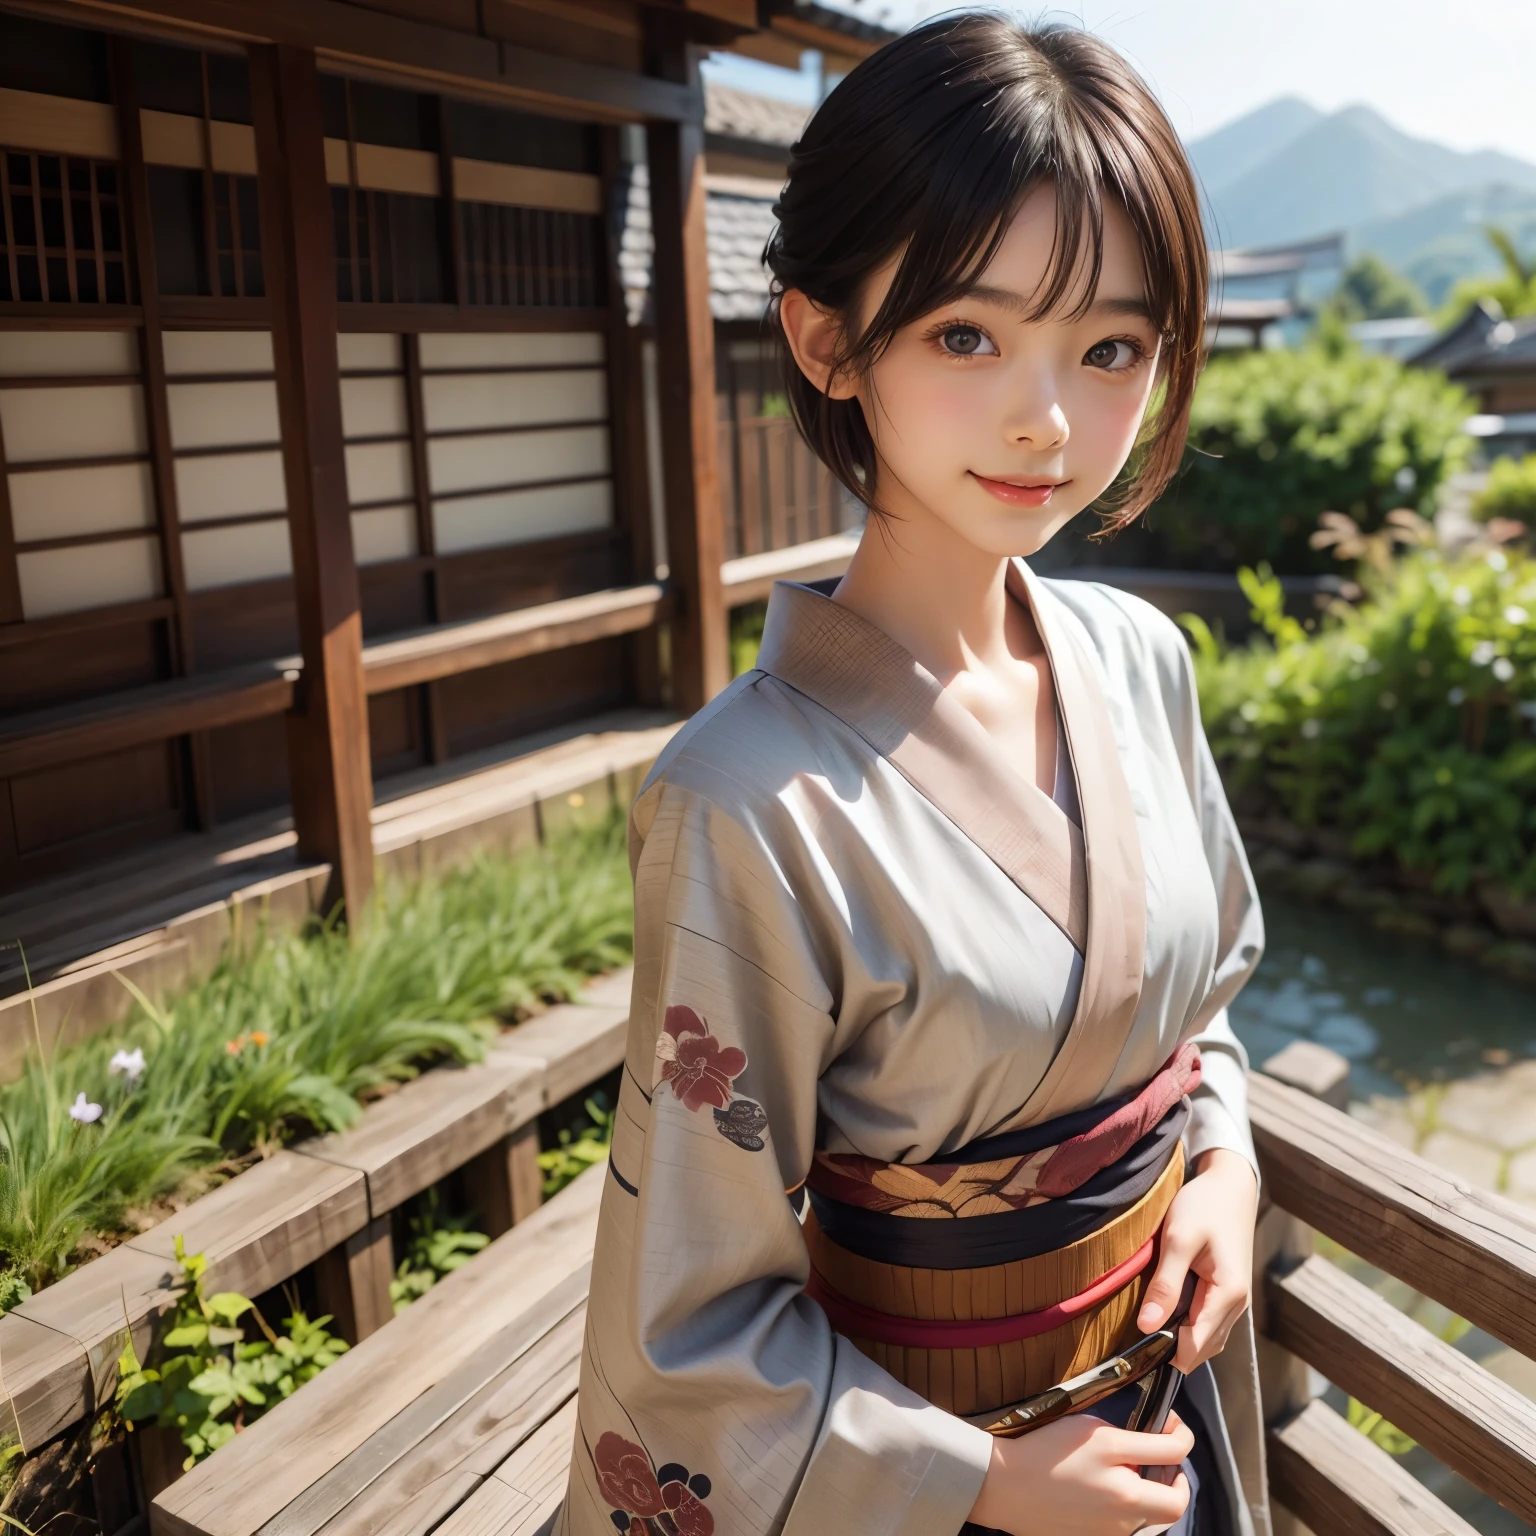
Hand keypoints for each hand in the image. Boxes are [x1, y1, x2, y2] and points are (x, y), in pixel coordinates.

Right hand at [966, 1411, 1192, 1535]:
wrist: (1006, 1487)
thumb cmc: (1048, 1452)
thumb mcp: (1096, 1434)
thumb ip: (1139, 1443)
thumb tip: (1163, 1449)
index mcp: (1130, 1490)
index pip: (1177, 1457)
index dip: (1182, 1433)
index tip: (1172, 1424)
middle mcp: (1127, 1519)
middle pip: (1176, 1503)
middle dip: (1177, 1479)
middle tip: (1164, 1461)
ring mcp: (1112, 1535)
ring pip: (1152, 1516)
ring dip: (1151, 1494)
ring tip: (1128, 1472)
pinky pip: (1127, 1526)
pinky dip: (1128, 1507)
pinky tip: (1105, 1490)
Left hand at [1136, 1148, 1258, 1372]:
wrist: (1230, 1187)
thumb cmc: (1205, 1207)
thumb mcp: (1179, 1239)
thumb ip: (1166, 1284)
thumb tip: (1147, 1326)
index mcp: (1229, 1295)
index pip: (1196, 1347)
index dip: (1165, 1350)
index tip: (1134, 1341)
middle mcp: (1237, 1306)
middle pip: (1201, 1350)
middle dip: (1171, 1348)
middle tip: (1136, 1328)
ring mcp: (1234, 1303)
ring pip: (1206, 1341)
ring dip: (1179, 1337)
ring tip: (1149, 1316)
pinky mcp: (1226, 1295)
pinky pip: (1207, 1325)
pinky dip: (1187, 1325)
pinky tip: (1165, 1307)